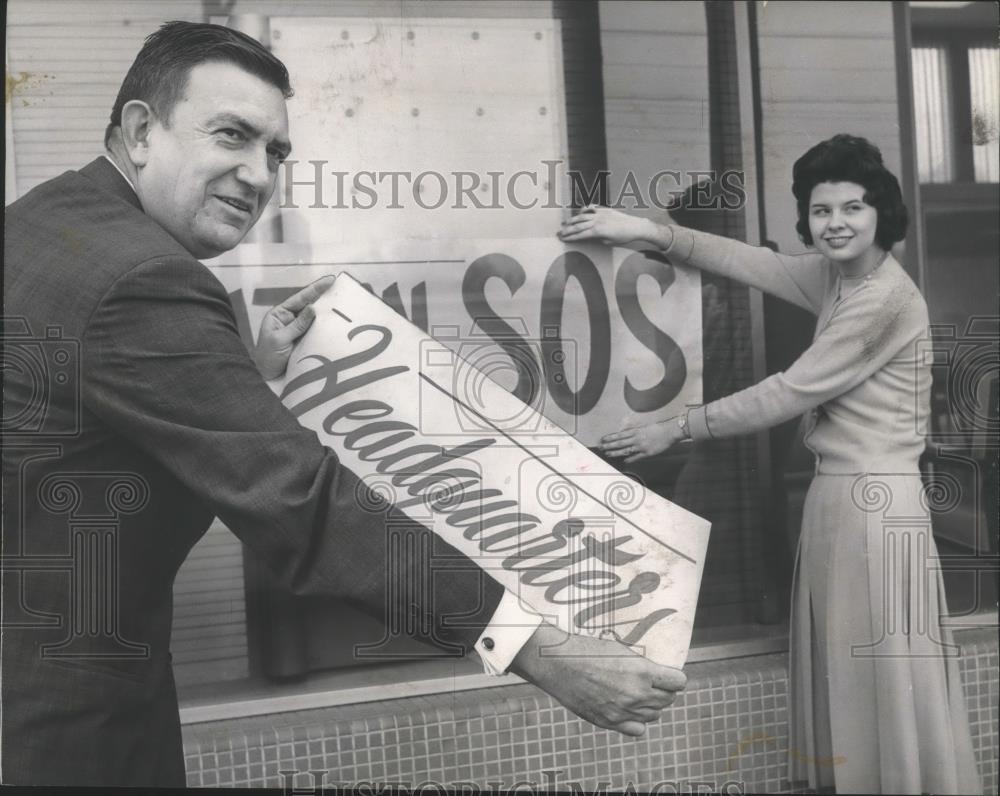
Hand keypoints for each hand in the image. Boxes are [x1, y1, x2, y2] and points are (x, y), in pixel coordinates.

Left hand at [252, 276, 334, 379]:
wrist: (266, 376)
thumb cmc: (267, 356)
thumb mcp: (280, 339)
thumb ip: (297, 325)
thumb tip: (313, 308)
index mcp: (280, 314)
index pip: (299, 298)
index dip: (315, 289)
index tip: (329, 280)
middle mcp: (290, 319)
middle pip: (309, 304)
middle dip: (323, 295)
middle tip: (339, 285)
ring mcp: (298, 330)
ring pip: (314, 317)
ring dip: (326, 310)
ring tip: (342, 300)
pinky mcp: (305, 340)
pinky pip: (317, 330)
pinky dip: (326, 326)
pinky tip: (336, 321)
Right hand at [510, 623, 686, 736]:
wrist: (556, 662)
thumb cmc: (585, 650)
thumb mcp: (620, 649)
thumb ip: (641, 666)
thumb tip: (656, 675)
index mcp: (642, 671)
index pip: (678, 682)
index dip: (675, 678)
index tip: (669, 676)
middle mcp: (637, 693)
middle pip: (667, 699)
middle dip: (664, 691)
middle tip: (654, 683)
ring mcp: (623, 710)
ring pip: (654, 715)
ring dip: (651, 705)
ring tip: (639, 694)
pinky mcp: (609, 722)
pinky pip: (638, 729)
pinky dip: (638, 721)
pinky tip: (629, 709)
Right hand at [558, 206, 661, 246]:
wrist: (636, 226)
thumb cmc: (624, 237)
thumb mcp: (610, 242)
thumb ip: (598, 239)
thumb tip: (591, 236)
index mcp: (598, 231)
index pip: (580, 235)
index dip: (570, 237)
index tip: (562, 239)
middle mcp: (597, 221)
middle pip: (578, 226)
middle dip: (567, 229)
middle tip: (559, 232)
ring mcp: (601, 214)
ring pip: (582, 216)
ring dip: (572, 220)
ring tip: (564, 222)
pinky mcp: (605, 210)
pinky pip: (591, 208)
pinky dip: (584, 210)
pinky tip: (580, 212)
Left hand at [600, 418, 685, 463]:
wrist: (669, 432)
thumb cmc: (658, 428)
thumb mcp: (644, 427)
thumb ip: (635, 431)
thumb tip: (626, 432)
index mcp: (636, 432)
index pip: (620, 435)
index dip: (610, 437)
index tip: (603, 439)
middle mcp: (637, 439)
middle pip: (620, 443)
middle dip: (609, 445)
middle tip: (601, 447)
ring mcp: (641, 447)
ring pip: (626, 450)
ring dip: (616, 453)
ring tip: (608, 454)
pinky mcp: (648, 453)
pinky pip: (637, 457)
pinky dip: (630, 459)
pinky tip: (624, 461)